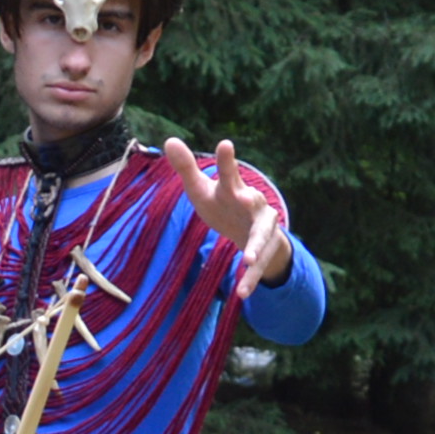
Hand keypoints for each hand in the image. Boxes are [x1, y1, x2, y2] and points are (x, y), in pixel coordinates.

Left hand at [160, 136, 290, 298]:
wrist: (252, 230)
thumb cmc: (224, 205)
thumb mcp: (201, 189)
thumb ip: (187, 168)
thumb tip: (169, 140)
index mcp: (234, 189)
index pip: (228, 173)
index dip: (226, 160)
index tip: (225, 144)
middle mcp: (253, 205)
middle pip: (251, 200)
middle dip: (249, 200)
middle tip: (244, 196)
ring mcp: (262, 228)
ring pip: (261, 237)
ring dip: (255, 248)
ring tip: (247, 260)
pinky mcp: (265, 250)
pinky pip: (259, 266)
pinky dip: (251, 279)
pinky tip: (242, 294)